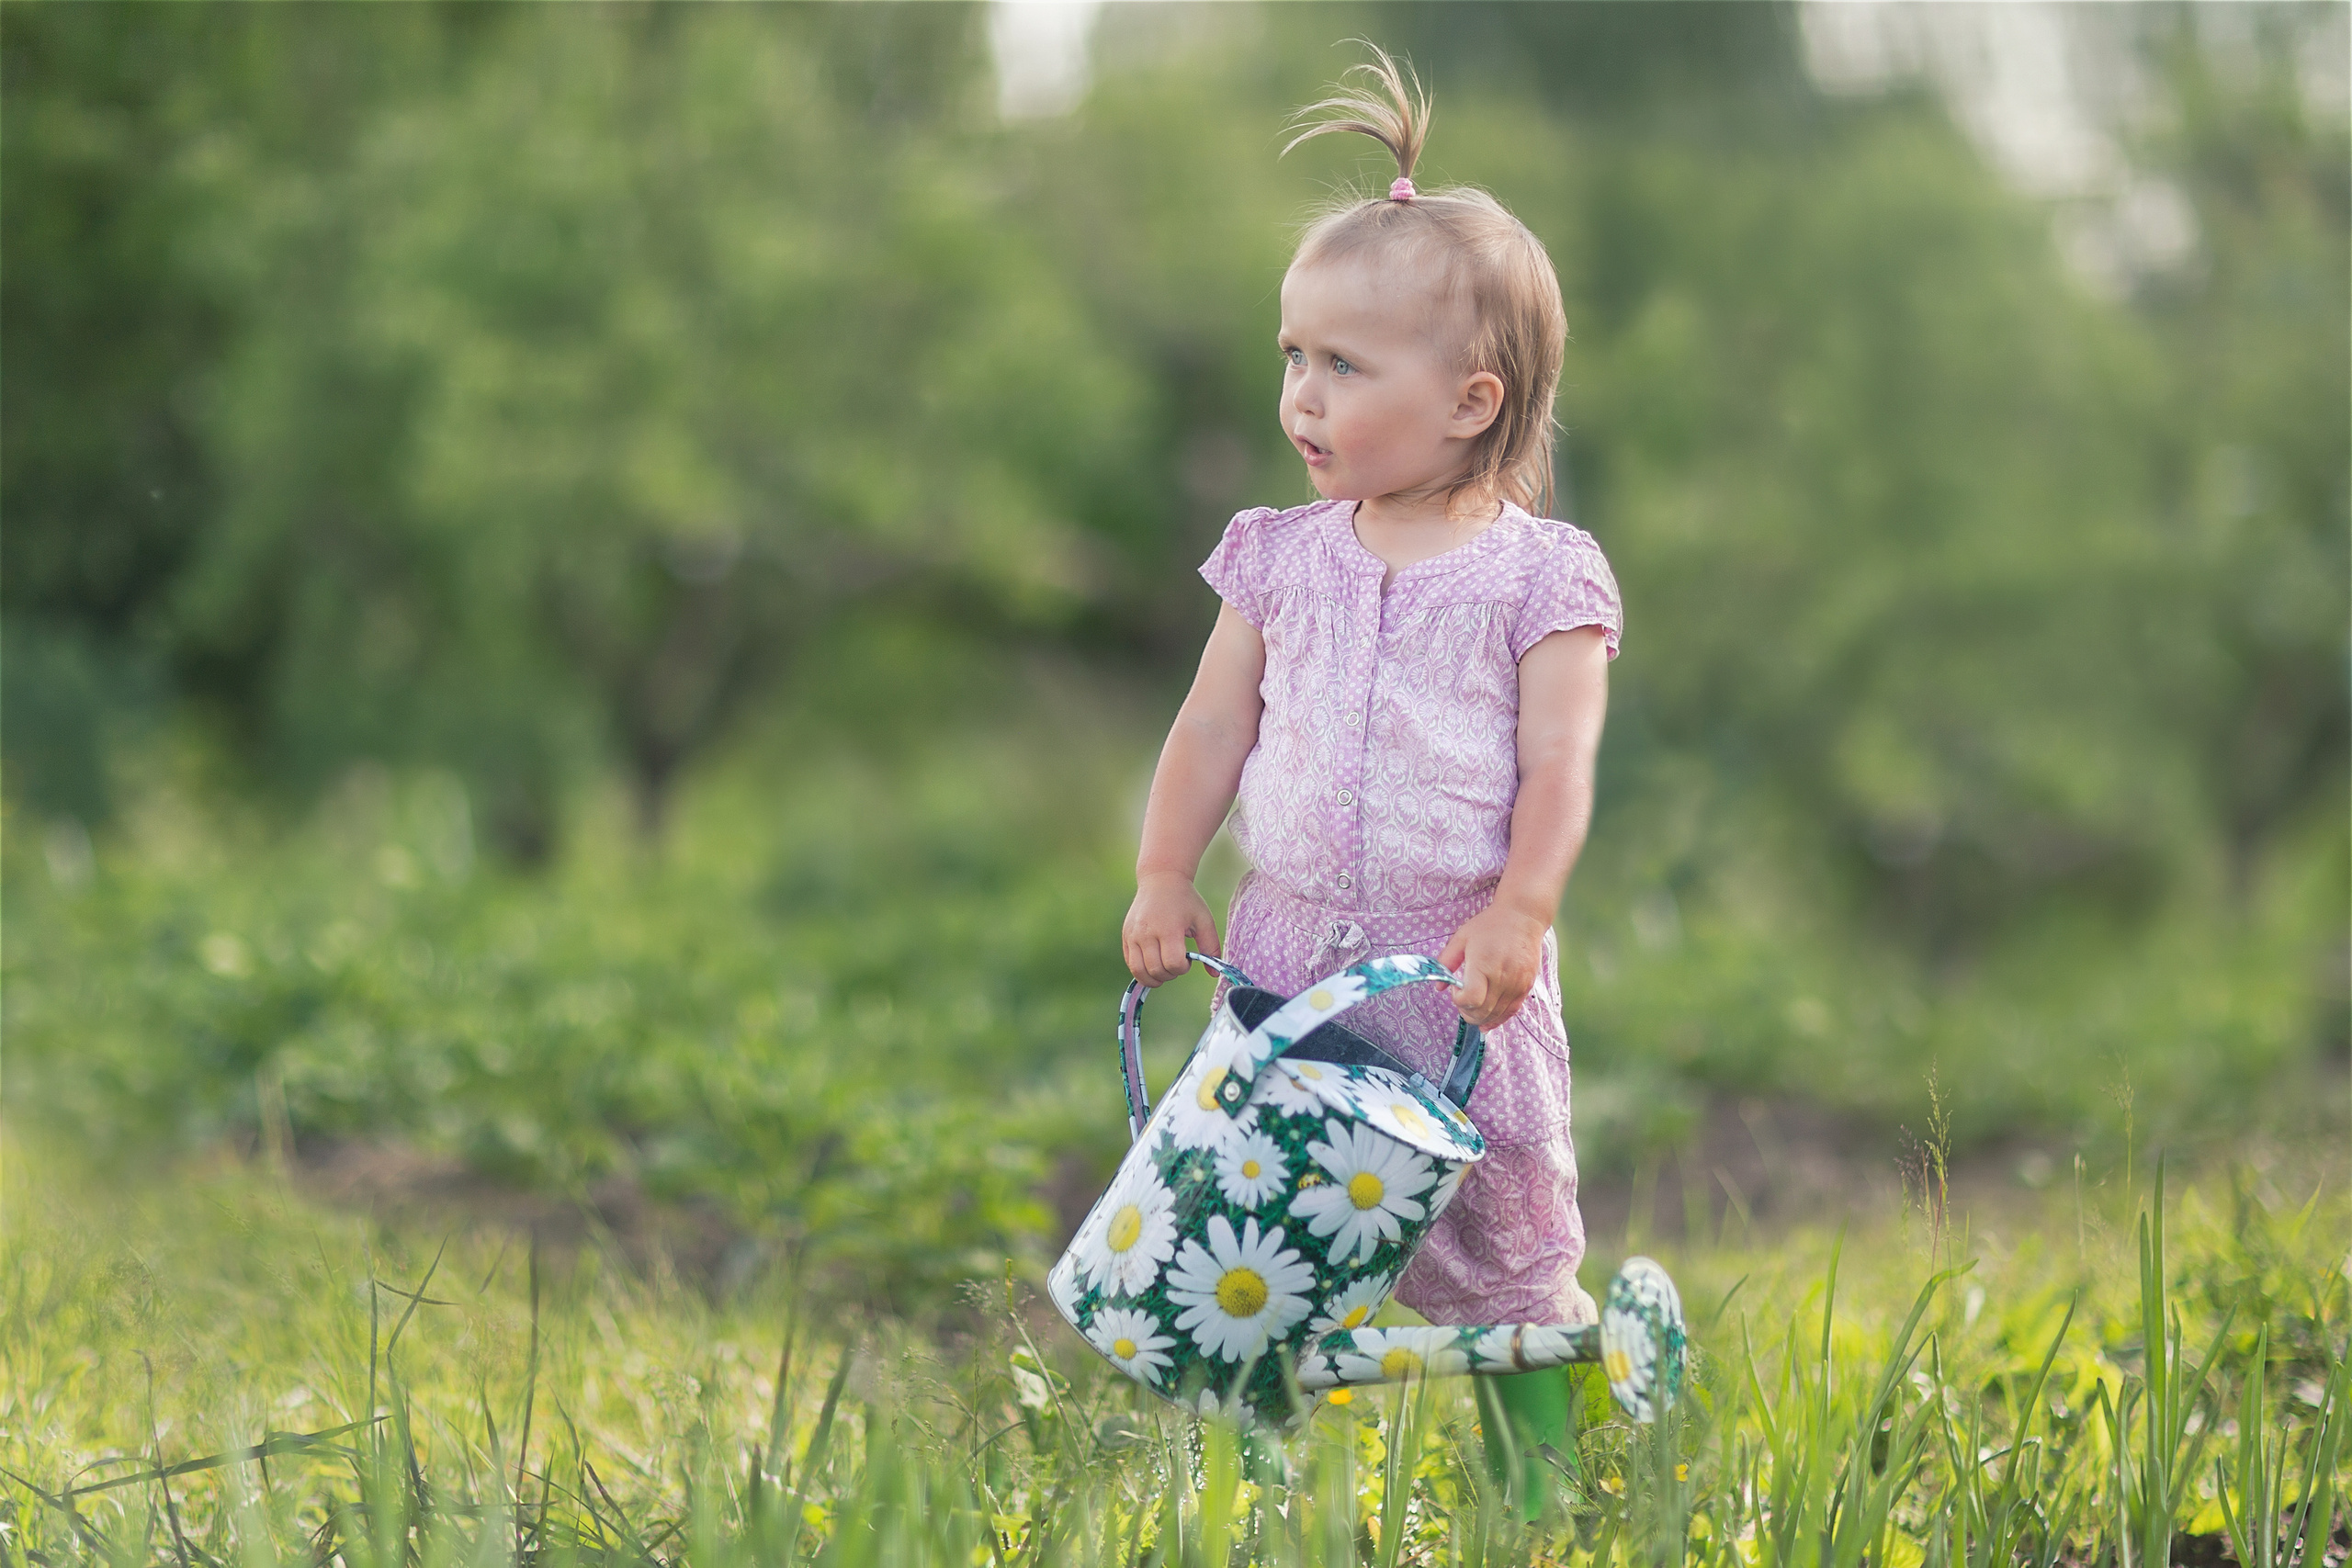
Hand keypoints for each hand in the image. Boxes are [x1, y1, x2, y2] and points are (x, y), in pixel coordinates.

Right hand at [1124, 873, 1220, 986]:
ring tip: (1164, 969)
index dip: (1183, 968)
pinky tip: (1153, 964)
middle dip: (1170, 974)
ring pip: (1139, 971)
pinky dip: (1142, 970)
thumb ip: (1211, 947)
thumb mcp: (1204, 920)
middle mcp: (1147, 933)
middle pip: (1156, 970)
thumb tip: (1214, 973)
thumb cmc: (1185, 900)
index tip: (1187, 959)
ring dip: (1154, 977)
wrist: (1160, 880)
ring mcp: (1133, 935)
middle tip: (1176, 963)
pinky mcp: (1126, 936)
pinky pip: (1130, 963)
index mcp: (1168, 928)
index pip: (1173, 964)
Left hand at [1438, 902, 1549, 1029]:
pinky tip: (1488, 1021)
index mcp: (1484, 964)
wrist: (1523, 917)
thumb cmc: (1489, 925)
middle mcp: (1503, 977)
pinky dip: (1498, 1019)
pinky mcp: (1527, 986)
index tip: (1456, 990)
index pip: (1472, 999)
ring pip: (1497, 1014)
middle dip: (1467, 1013)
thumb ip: (1446, 961)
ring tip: (1472, 1008)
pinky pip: (1512, 1011)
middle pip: (1483, 1011)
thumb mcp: (1461, 938)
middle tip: (1462, 1001)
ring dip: (1481, 1018)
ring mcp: (1517, 983)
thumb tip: (1438, 987)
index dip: (1459, 1001)